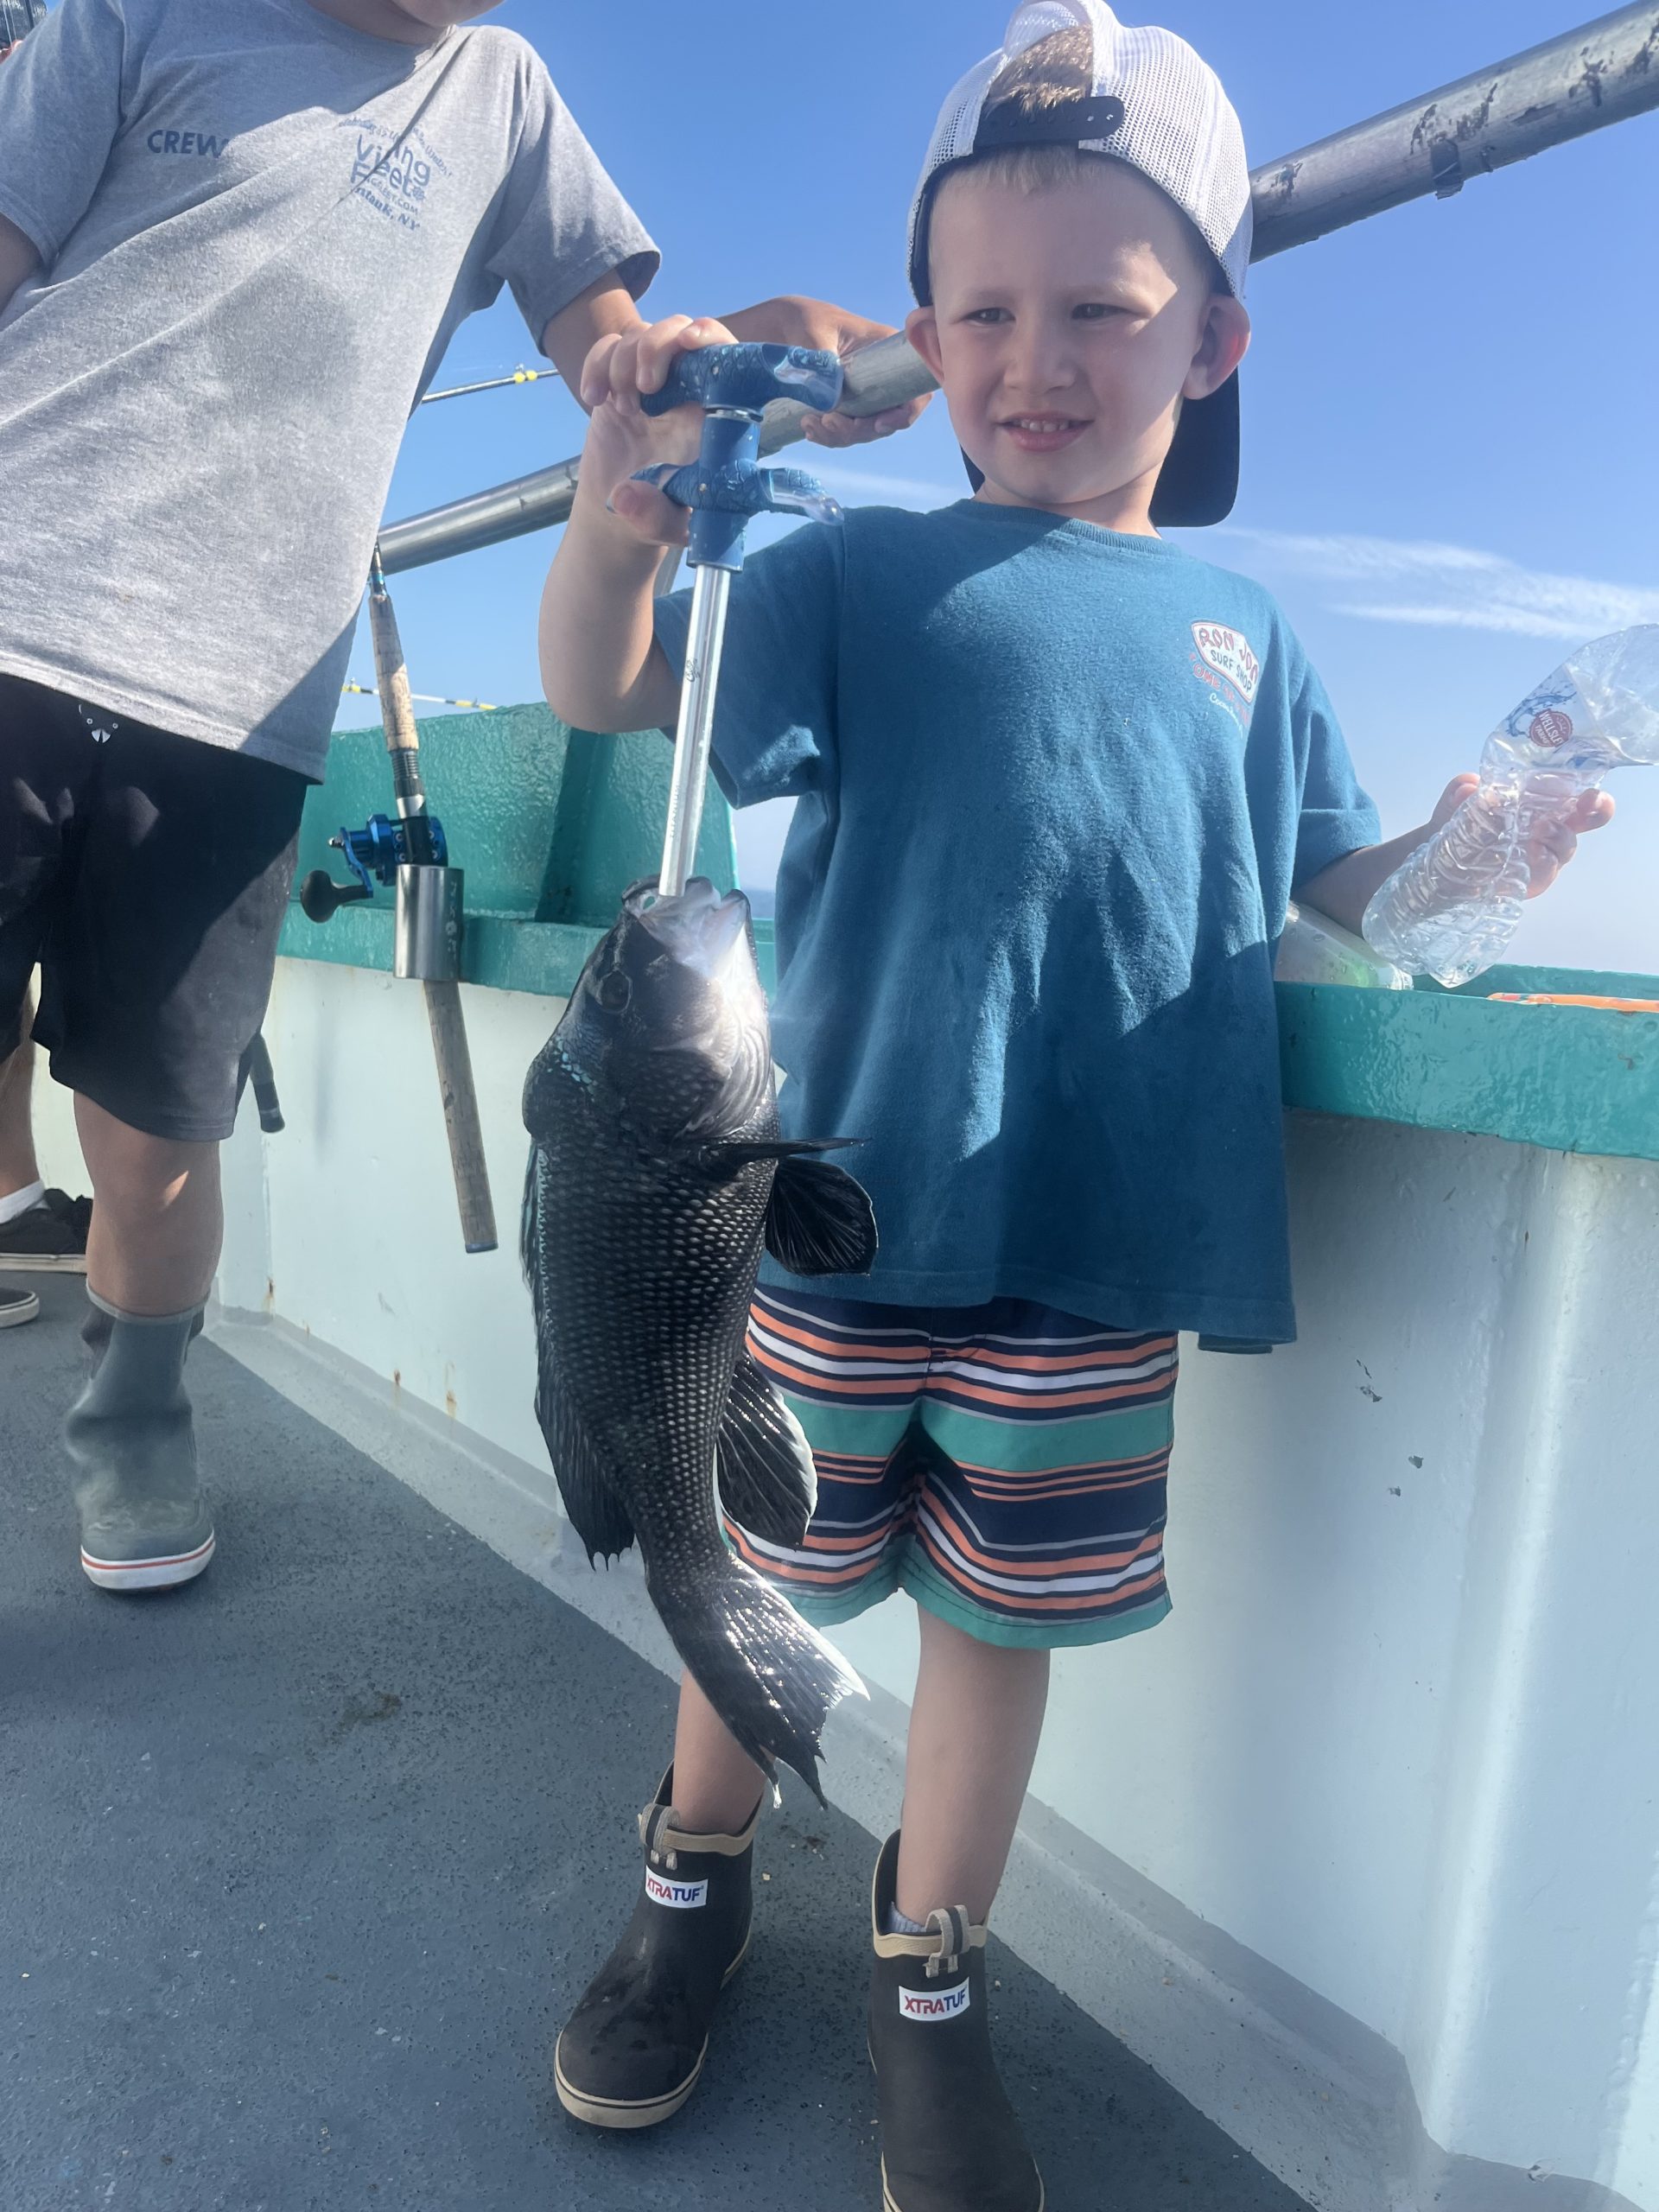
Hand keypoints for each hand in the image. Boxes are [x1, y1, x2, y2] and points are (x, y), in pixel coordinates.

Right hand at [576, 314, 738, 548]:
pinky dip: (596, 364)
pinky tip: (594, 399)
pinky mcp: (619, 382)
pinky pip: (608, 347)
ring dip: (624, 362)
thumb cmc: (660, 517)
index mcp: (713, 415)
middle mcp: (687, 390)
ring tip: (623, 407)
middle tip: (644, 385)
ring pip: (642, 334)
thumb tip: (626, 497)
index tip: (690, 342)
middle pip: (681, 330)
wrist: (621, 513)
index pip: (724, 358)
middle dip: (659, 344)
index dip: (712, 339)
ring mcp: (652, 382)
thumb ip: (654, 516)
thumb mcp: (665, 527)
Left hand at [727, 294, 930, 448]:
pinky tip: (809, 427)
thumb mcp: (815, 337)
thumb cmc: (807, 321)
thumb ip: (825, 367)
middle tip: (828, 421)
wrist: (788, 327)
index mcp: (886, 350)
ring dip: (840, 436)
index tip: (879, 423)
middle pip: (890, 418)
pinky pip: (848, 431)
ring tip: (809, 422)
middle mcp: (884, 375)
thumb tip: (835, 403)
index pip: (915, 389)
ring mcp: (868, 393)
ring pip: (866, 429)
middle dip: (860, 430)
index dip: (906, 412)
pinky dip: (829, 436)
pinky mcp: (851, 405)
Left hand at [1429, 773, 1615, 897]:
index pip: (1574, 802)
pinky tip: (1533, 855)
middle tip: (1587, 802)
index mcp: (1537, 811)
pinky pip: (1541, 877)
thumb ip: (1456, 797)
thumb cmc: (1453, 835)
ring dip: (1559, 838)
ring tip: (1541, 830)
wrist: (1431, 871)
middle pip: (1578, 826)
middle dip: (1592, 813)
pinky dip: (1542, 865)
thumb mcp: (1450, 811)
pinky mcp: (1523, 885)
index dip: (1591, 799)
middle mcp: (1544, 837)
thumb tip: (1469, 785)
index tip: (1591, 792)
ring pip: (1563, 851)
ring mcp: (1535, 863)